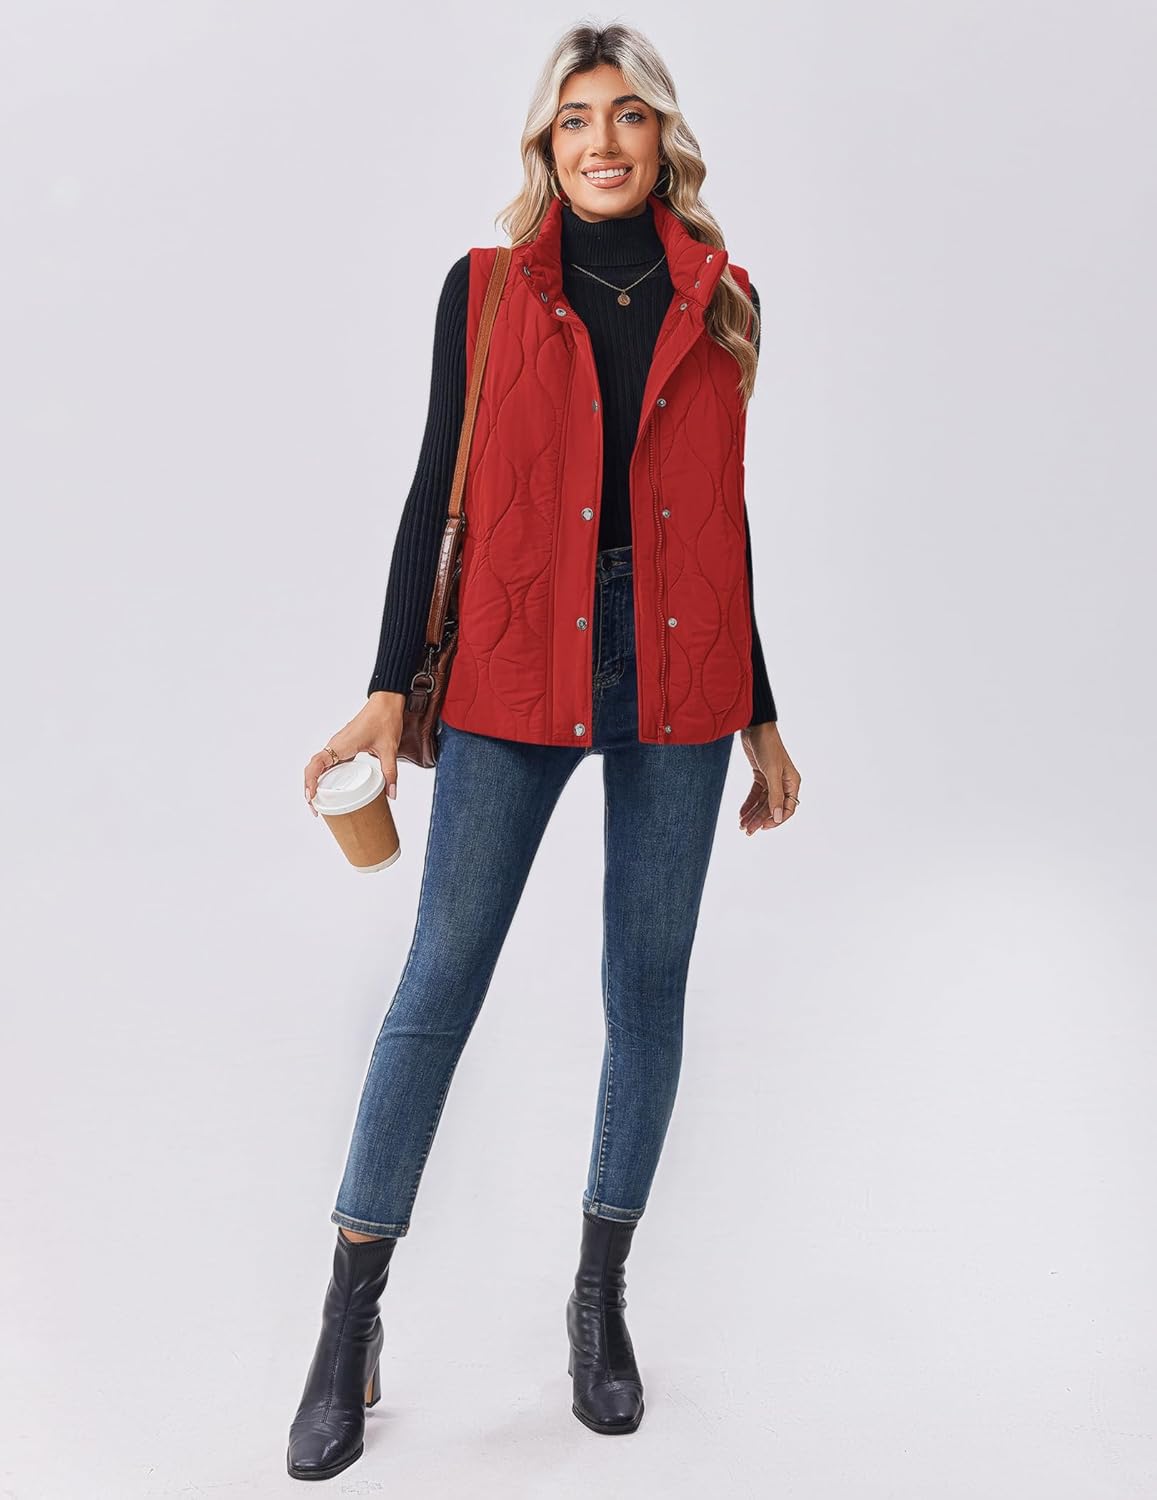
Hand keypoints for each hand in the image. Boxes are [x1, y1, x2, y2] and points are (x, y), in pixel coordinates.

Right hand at [304, 691, 405, 817]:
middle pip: (313, 769)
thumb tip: (391, 794)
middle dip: (310, 789)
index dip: (310, 782)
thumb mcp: (389, 749)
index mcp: (341, 745)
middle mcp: (335, 745)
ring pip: (319, 766)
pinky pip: (329, 763)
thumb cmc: (384, 719)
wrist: (386, 703)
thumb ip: (390, 773)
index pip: (316, 764)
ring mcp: (338, 746)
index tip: (311, 798)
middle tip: (316, 809)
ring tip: (321, 804)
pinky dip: (326, 777)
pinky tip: (334, 790)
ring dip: (316, 783)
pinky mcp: (344, 747)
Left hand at [737, 721, 799, 835]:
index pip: (787, 809)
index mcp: (792, 783)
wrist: (755, 727)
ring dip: (752, 814)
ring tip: (742, 825)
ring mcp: (771, 779)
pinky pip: (755, 794)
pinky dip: (748, 804)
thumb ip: (775, 795)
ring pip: (762, 802)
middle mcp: (784, 783)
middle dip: (760, 820)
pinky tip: (741, 813)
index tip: (762, 828)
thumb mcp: (772, 772)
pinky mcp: (760, 775)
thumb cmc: (768, 746)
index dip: (775, 820)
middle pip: (772, 807)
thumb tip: (777, 817)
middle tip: (747, 831)